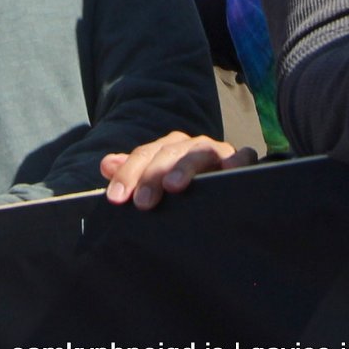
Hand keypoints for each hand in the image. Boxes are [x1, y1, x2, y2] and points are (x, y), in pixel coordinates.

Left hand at [100, 131, 257, 209]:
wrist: (229, 189)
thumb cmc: (185, 186)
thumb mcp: (156, 179)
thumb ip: (133, 172)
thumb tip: (106, 165)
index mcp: (167, 148)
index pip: (143, 156)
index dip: (127, 175)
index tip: (115, 197)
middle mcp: (189, 146)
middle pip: (166, 153)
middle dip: (151, 177)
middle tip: (142, 203)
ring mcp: (216, 151)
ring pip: (197, 152)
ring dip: (184, 168)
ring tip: (173, 187)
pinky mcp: (241, 159)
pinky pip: (241, 156)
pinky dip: (236, 160)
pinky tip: (229, 170)